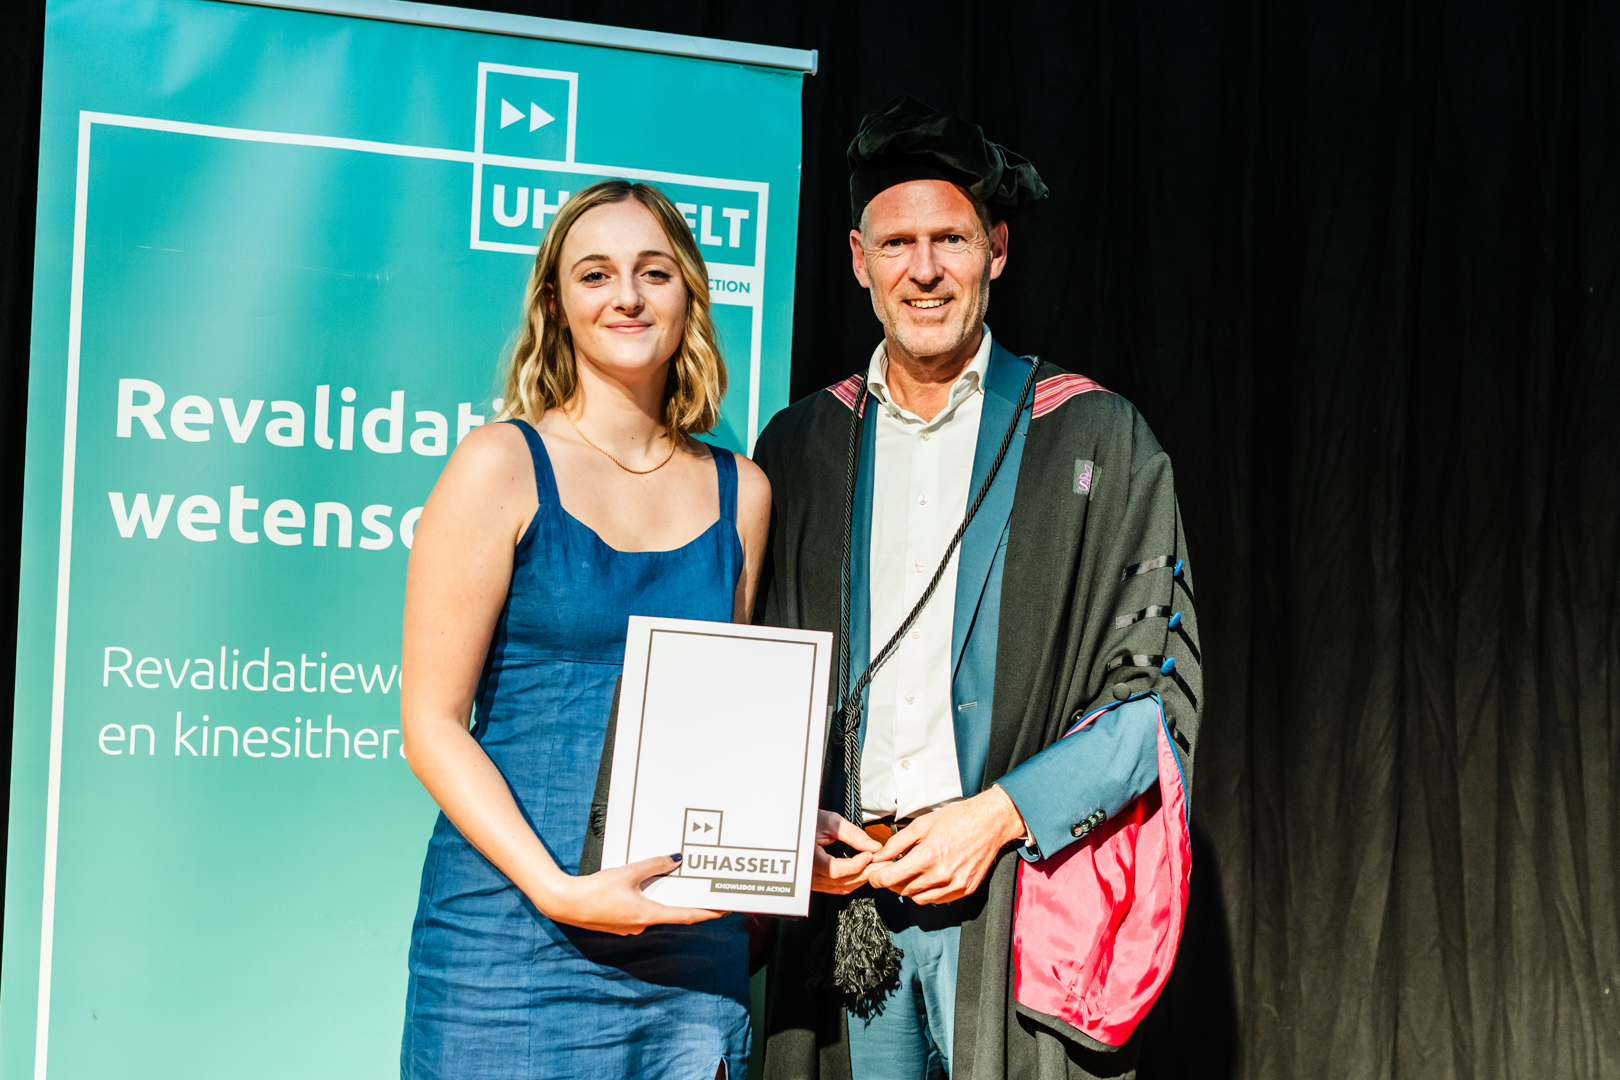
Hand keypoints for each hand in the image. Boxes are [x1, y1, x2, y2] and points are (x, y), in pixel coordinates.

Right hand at [540, 855, 724, 934]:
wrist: (565, 903)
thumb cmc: (595, 890)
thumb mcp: (628, 872)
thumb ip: (653, 865)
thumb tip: (674, 860)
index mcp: (648, 915)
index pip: (686, 916)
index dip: (706, 913)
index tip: (723, 910)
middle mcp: (641, 925)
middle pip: (671, 913)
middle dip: (685, 902)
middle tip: (701, 891)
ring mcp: (629, 927)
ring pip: (654, 911)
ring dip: (664, 900)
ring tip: (673, 884)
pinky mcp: (618, 923)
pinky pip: (639, 911)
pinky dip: (647, 901)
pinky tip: (644, 889)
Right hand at [811, 810, 882, 894]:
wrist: (792, 826)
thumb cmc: (806, 821)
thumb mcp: (830, 822)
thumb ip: (853, 835)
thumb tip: (874, 846)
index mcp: (807, 858)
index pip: (835, 870)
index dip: (857, 864)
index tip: (871, 854)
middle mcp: (807, 874)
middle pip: (842, 882)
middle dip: (867, 873)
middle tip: (884, 863)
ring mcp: (810, 881)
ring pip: (841, 888)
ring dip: (861, 879)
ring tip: (877, 867)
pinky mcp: (815, 883)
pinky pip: (836, 888)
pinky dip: (852, 881)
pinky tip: (863, 872)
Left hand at [867, 786, 1026, 904]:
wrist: (989, 823)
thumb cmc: (957, 820)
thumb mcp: (921, 825)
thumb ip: (896, 843)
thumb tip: (880, 856)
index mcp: (927, 857)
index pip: (891, 879)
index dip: (877, 878)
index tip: (874, 875)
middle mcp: (940, 875)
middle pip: (903, 890)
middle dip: (892, 881)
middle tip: (891, 870)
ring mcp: (954, 885)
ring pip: (919, 898)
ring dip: (909, 889)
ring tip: (910, 873)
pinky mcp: (964, 890)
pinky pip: (938, 900)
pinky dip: (928, 892)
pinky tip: (928, 878)